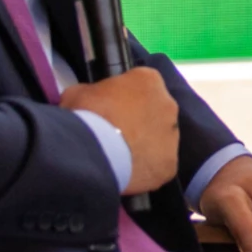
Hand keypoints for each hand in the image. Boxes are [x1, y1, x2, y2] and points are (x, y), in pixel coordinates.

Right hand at [59, 68, 178, 194]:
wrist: (95, 151)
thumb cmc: (88, 114)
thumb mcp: (78, 92)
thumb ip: (90, 92)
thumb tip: (89, 101)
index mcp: (148, 80)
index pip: (140, 83)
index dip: (124, 97)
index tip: (110, 108)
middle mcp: (168, 105)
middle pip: (154, 111)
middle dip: (138, 120)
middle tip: (115, 133)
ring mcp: (173, 136)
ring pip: (159, 139)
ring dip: (144, 144)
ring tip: (119, 155)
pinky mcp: (170, 164)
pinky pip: (158, 164)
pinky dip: (145, 168)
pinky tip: (127, 172)